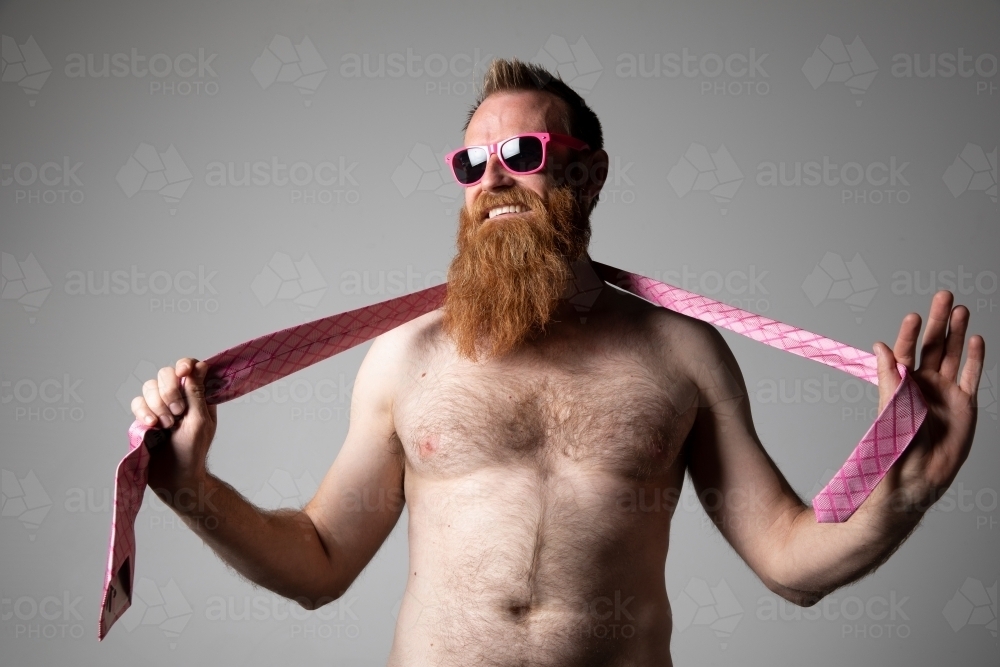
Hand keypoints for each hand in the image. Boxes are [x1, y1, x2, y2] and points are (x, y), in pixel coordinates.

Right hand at [130, 358, 217, 493]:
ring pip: (149, 387)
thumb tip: (198, 366)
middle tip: (178, 413)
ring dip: (157, 405)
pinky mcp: (144, 417)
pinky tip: (151, 425)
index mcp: (198, 395)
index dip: (184, 365)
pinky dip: (143, 412)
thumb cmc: (193, 451)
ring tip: (166, 425)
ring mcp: (160, 406)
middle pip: (165, 374)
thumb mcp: (200, 420)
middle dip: (169, 391)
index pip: (190, 368)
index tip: (183, 372)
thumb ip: (196, 393)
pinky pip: (137, 402)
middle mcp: (178, 397)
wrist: (174, 477)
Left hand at [873, 291, 985, 513]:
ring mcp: (945, 394)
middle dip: (939, 322)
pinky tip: (977, 339)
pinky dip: (975, 359)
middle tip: (944, 296)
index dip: (910, 334)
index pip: (905, 351)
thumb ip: (889, 377)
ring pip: (954, 357)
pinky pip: (971, 377)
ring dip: (958, 334)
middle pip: (933, 347)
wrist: (915, 477)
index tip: (913, 315)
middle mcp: (923, 385)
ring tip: (961, 310)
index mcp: (901, 384)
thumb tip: (878, 345)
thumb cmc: (895, 447)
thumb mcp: (891, 407)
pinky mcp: (965, 406)